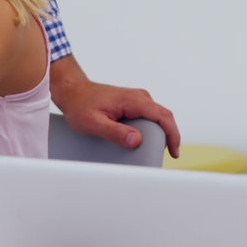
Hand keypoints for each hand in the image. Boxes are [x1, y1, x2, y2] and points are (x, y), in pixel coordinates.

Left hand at [50, 55, 180, 157]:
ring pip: (158, 116)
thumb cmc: (80, 105)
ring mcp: (137, 98)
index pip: (163, 116)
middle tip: (169, 155)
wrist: (72, 90)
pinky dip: (154, 128)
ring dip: (162, 132)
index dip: (173, 135)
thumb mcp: (94, 123)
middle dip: (170, 136)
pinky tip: (147, 140)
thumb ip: (115, 132)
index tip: (174, 152)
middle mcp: (140, 97)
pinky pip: (150, 115)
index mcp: (134, 100)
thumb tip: (136, 140)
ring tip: (158, 150)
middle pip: (164, 116)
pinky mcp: (133, 102)